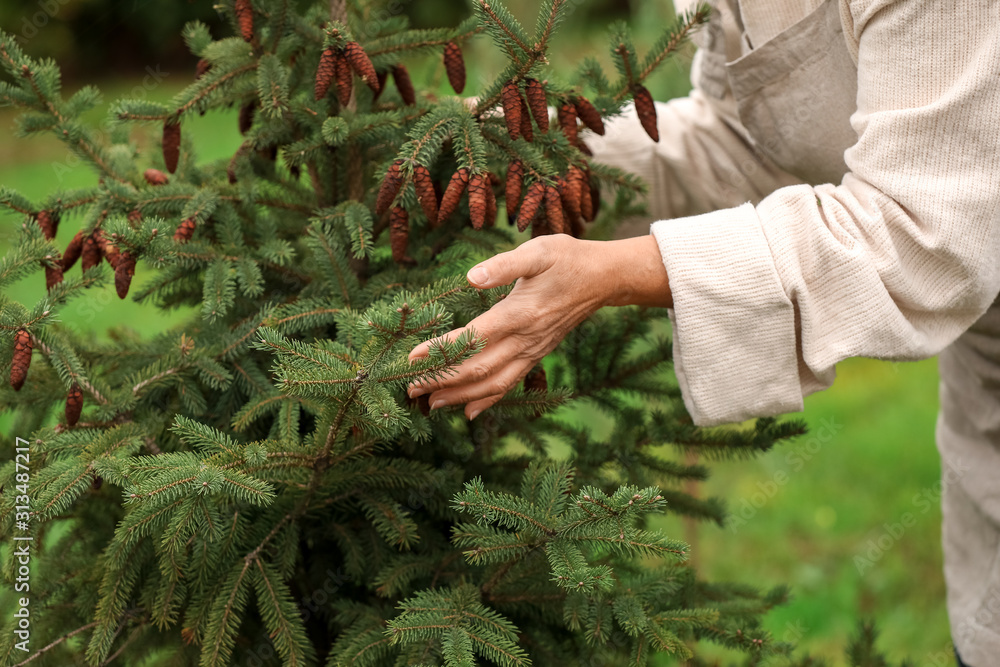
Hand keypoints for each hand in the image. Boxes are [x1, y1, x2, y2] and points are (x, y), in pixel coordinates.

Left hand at [407, 233, 670, 419]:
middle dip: (443, 381)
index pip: (473, 338)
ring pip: (493, 383)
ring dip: (460, 396)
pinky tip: (469, 411)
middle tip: (409, 389)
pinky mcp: (537, 354)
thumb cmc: (567, 259)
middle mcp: (525, 339)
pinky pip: (510, 383)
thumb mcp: (538, 251)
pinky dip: (488, 400)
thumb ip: (504, 265)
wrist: (604, 278)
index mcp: (520, 313)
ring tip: (431, 404)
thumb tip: (471, 277)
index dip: (442, 350)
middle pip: (479, 369)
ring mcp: (533, 351)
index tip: (412, 358)